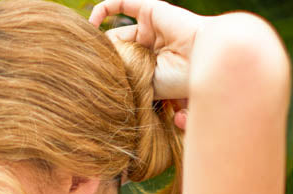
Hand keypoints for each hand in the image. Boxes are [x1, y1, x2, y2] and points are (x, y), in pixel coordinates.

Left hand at [89, 0, 206, 127]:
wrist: (203, 60)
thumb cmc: (178, 81)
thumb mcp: (147, 86)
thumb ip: (127, 77)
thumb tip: (100, 71)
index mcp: (155, 70)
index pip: (127, 69)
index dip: (110, 73)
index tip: (95, 82)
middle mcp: (153, 48)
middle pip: (121, 51)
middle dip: (107, 60)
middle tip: (93, 68)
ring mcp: (152, 28)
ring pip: (119, 32)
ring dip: (103, 41)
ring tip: (90, 50)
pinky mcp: (151, 9)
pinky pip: (123, 3)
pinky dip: (104, 9)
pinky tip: (91, 23)